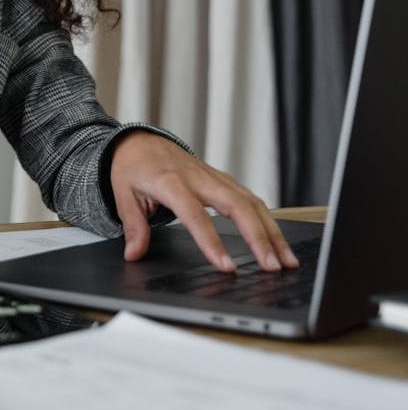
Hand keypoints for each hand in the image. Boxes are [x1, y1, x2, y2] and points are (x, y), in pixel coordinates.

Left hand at [109, 131, 299, 272]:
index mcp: (171, 182)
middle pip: (237, 206)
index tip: (226, 266)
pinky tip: (277, 241)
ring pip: (251, 202)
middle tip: (271, 267)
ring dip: (272, 232)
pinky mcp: (223, 180)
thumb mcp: (123, 194)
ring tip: (286, 261)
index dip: (212, 242)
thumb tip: (134, 254)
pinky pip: (250, 199)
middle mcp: (198, 178)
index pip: (196, 216)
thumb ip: (133, 225)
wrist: (139, 142)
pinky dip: (267, 220)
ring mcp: (214, 177)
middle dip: (258, 238)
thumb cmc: (132, 167)